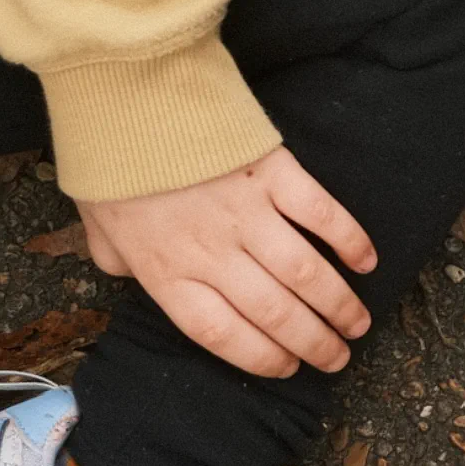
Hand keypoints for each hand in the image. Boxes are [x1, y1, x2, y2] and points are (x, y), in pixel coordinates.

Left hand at [76, 148, 377, 378]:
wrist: (128, 97)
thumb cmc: (111, 165)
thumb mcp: (98, 228)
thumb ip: (120, 262)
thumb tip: (133, 275)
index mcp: (167, 272)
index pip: (222, 334)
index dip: (261, 357)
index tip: (287, 368)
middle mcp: (212, 252)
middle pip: (274, 313)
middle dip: (314, 343)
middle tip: (338, 358)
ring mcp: (248, 213)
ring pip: (305, 274)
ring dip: (338, 304)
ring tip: (359, 323)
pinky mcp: (274, 174)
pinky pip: (321, 215)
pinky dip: (349, 240)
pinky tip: (366, 262)